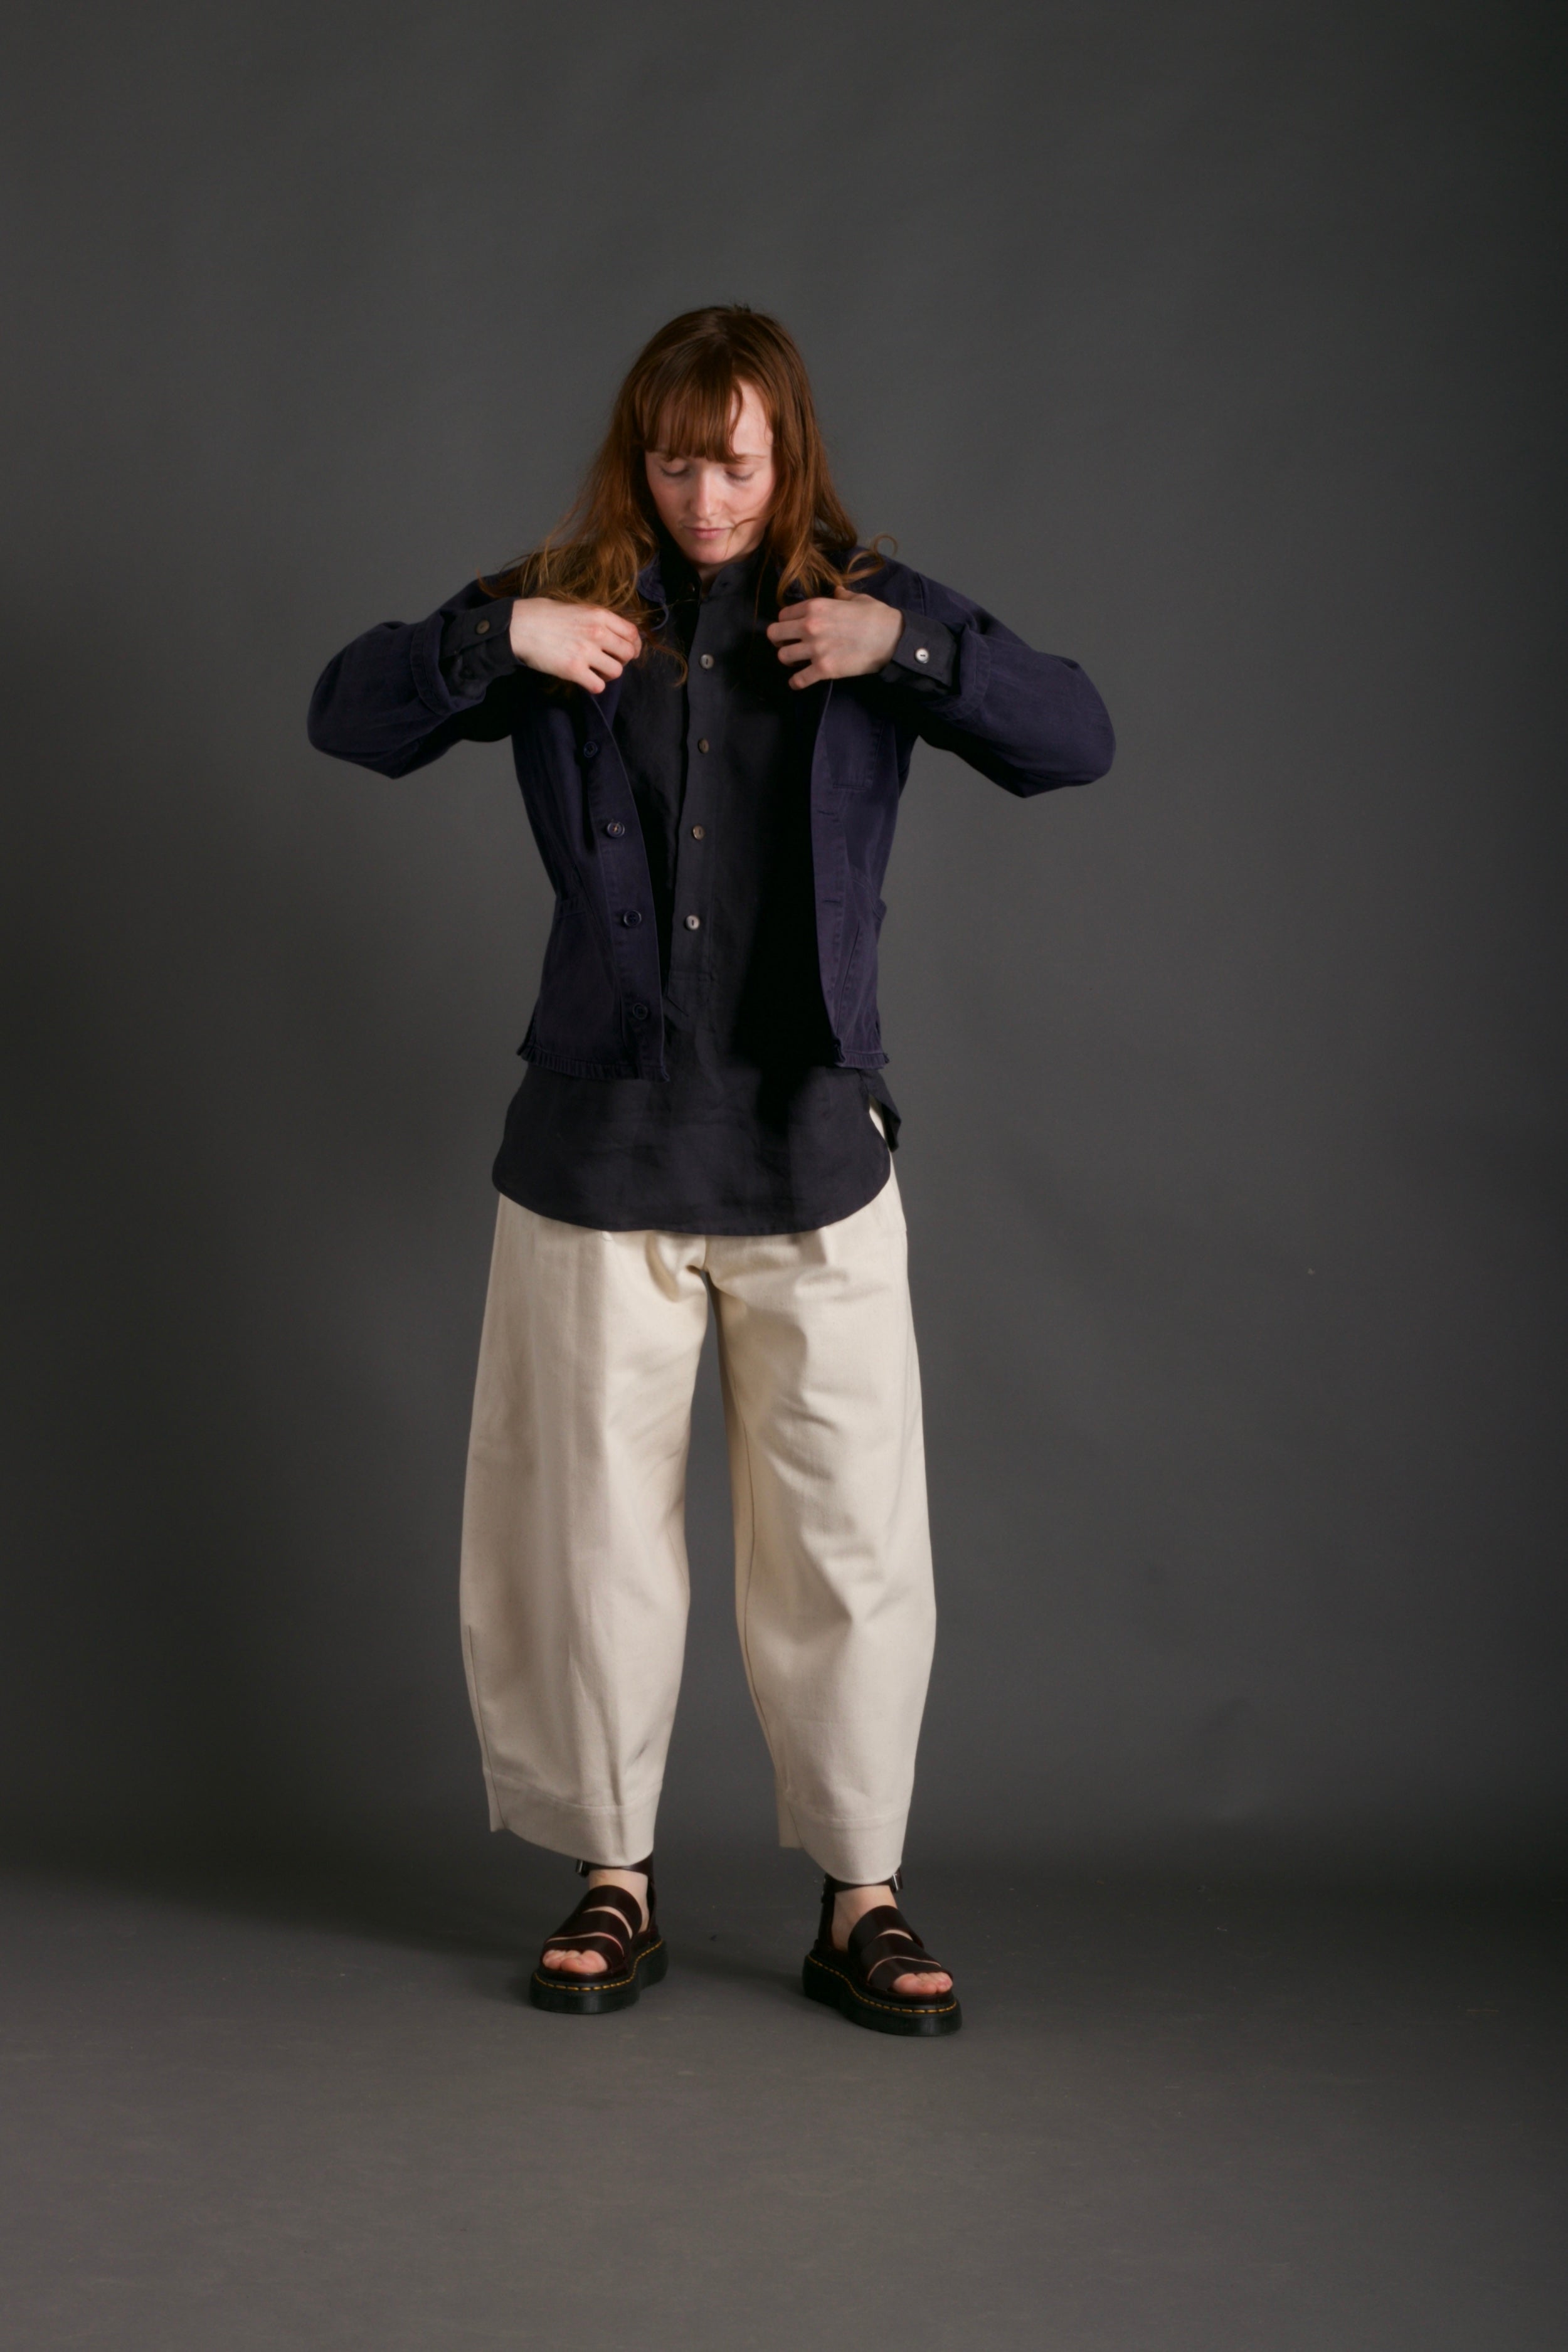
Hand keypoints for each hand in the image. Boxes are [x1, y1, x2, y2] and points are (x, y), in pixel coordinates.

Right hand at [508, 598, 641, 693]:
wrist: (518, 626)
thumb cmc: (542, 614)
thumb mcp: (575, 607)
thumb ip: (595, 619)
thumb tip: (610, 631)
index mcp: (599, 615)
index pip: (632, 633)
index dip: (633, 645)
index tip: (627, 651)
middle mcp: (597, 632)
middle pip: (628, 653)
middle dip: (621, 660)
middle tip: (608, 662)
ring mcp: (586, 652)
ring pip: (616, 672)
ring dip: (608, 674)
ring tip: (595, 671)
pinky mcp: (574, 670)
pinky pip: (598, 686)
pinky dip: (594, 686)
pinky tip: (585, 679)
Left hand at [766, 589, 903, 688]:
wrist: (892, 639)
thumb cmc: (877, 617)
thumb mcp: (858, 599)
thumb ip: (842, 596)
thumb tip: (837, 592)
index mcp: (815, 606)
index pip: (784, 615)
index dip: (786, 623)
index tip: (792, 629)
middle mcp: (810, 626)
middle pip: (775, 634)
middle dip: (779, 641)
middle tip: (788, 645)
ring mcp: (815, 649)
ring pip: (783, 657)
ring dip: (788, 661)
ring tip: (796, 663)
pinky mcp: (824, 669)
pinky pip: (798, 680)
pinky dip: (796, 683)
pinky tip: (798, 682)